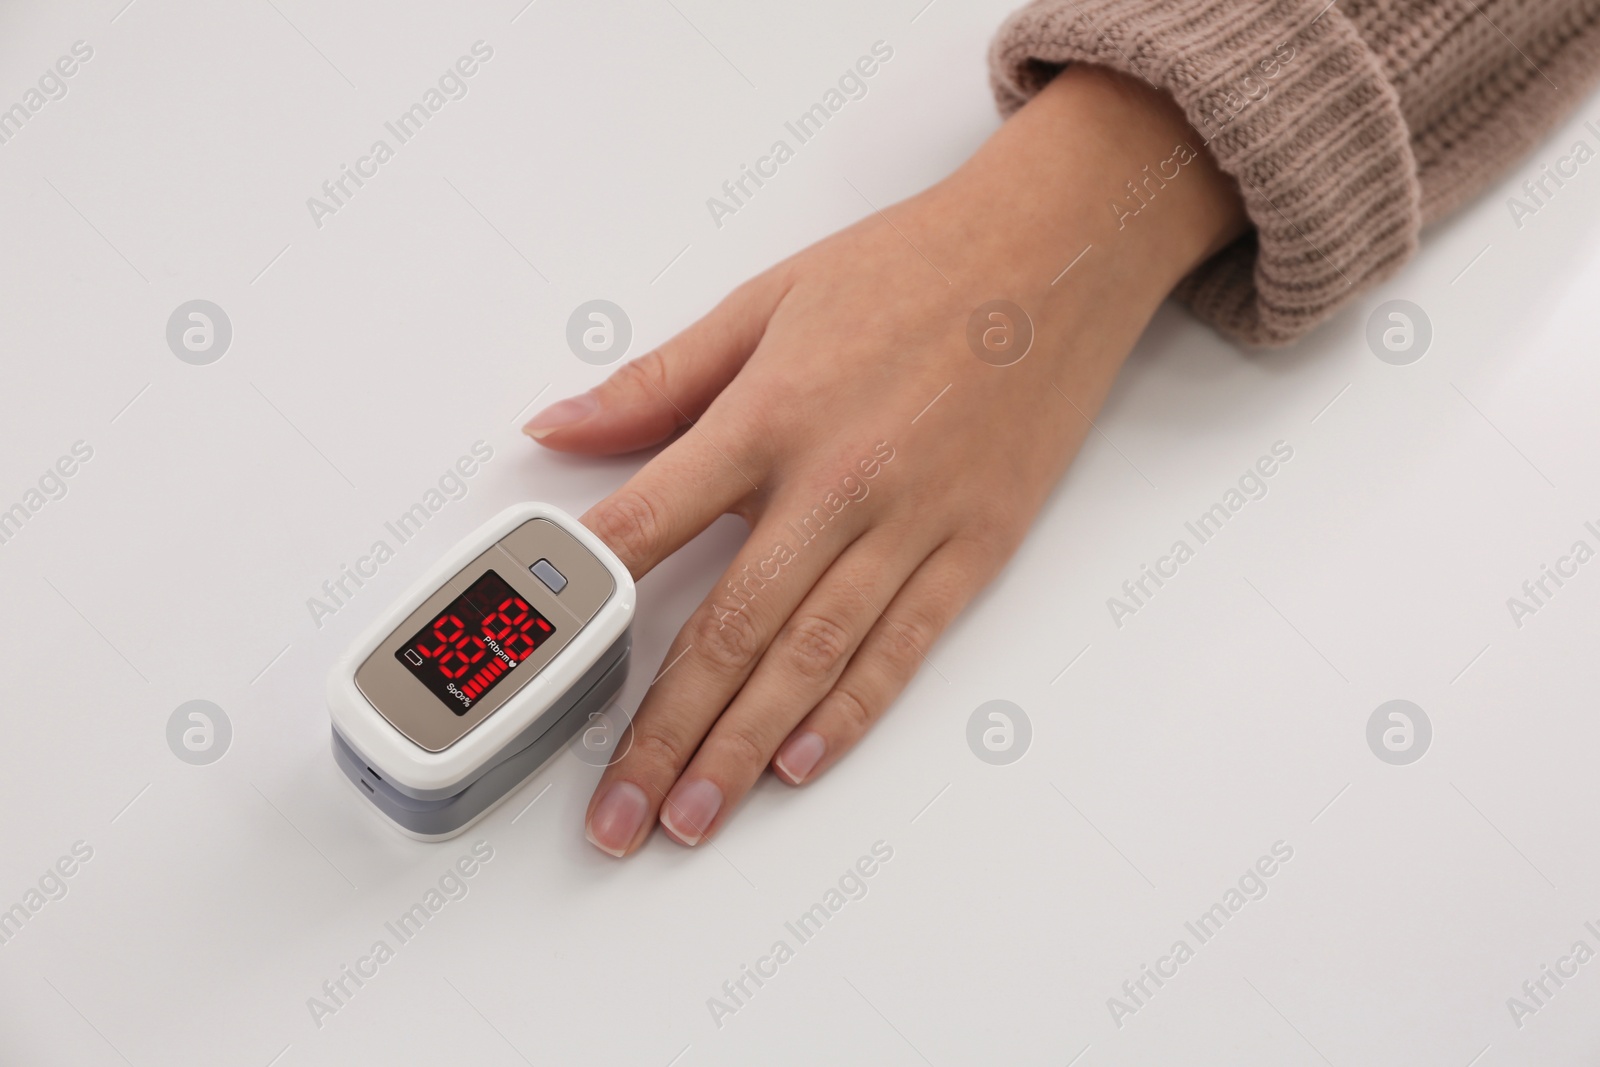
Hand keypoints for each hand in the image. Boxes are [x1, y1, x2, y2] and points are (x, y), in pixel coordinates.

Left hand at [525, 65, 1245, 855]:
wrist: (1057, 252)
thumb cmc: (911, 269)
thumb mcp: (765, 300)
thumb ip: (658, 382)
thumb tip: (556, 428)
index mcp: (769, 415)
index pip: (649, 524)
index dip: (585, 601)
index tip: (539, 670)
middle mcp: (835, 482)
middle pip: (727, 629)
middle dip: (662, 733)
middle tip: (615, 814)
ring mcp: (911, 523)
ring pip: (809, 658)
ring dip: (743, 749)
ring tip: (691, 817)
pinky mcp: (974, 547)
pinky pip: (901, 647)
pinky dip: (849, 712)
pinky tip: (799, 765)